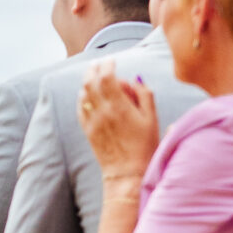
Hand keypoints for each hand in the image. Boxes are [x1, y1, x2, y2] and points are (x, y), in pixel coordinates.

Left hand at [78, 60, 159, 184]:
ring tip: (95, 75)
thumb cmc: (145, 147)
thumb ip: (145, 95)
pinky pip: (80, 107)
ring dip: (88, 81)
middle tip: (100, 62)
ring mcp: (92, 121)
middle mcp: (102, 112)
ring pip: (83, 93)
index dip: (108, 65)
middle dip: (94, 68)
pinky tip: (89, 94)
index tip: (112, 60)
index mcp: (119, 107)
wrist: (127, 173)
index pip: (107, 77)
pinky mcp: (87, 129)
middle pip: (90, 81)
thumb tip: (136, 78)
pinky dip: (83, 96)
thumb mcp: (152, 119)